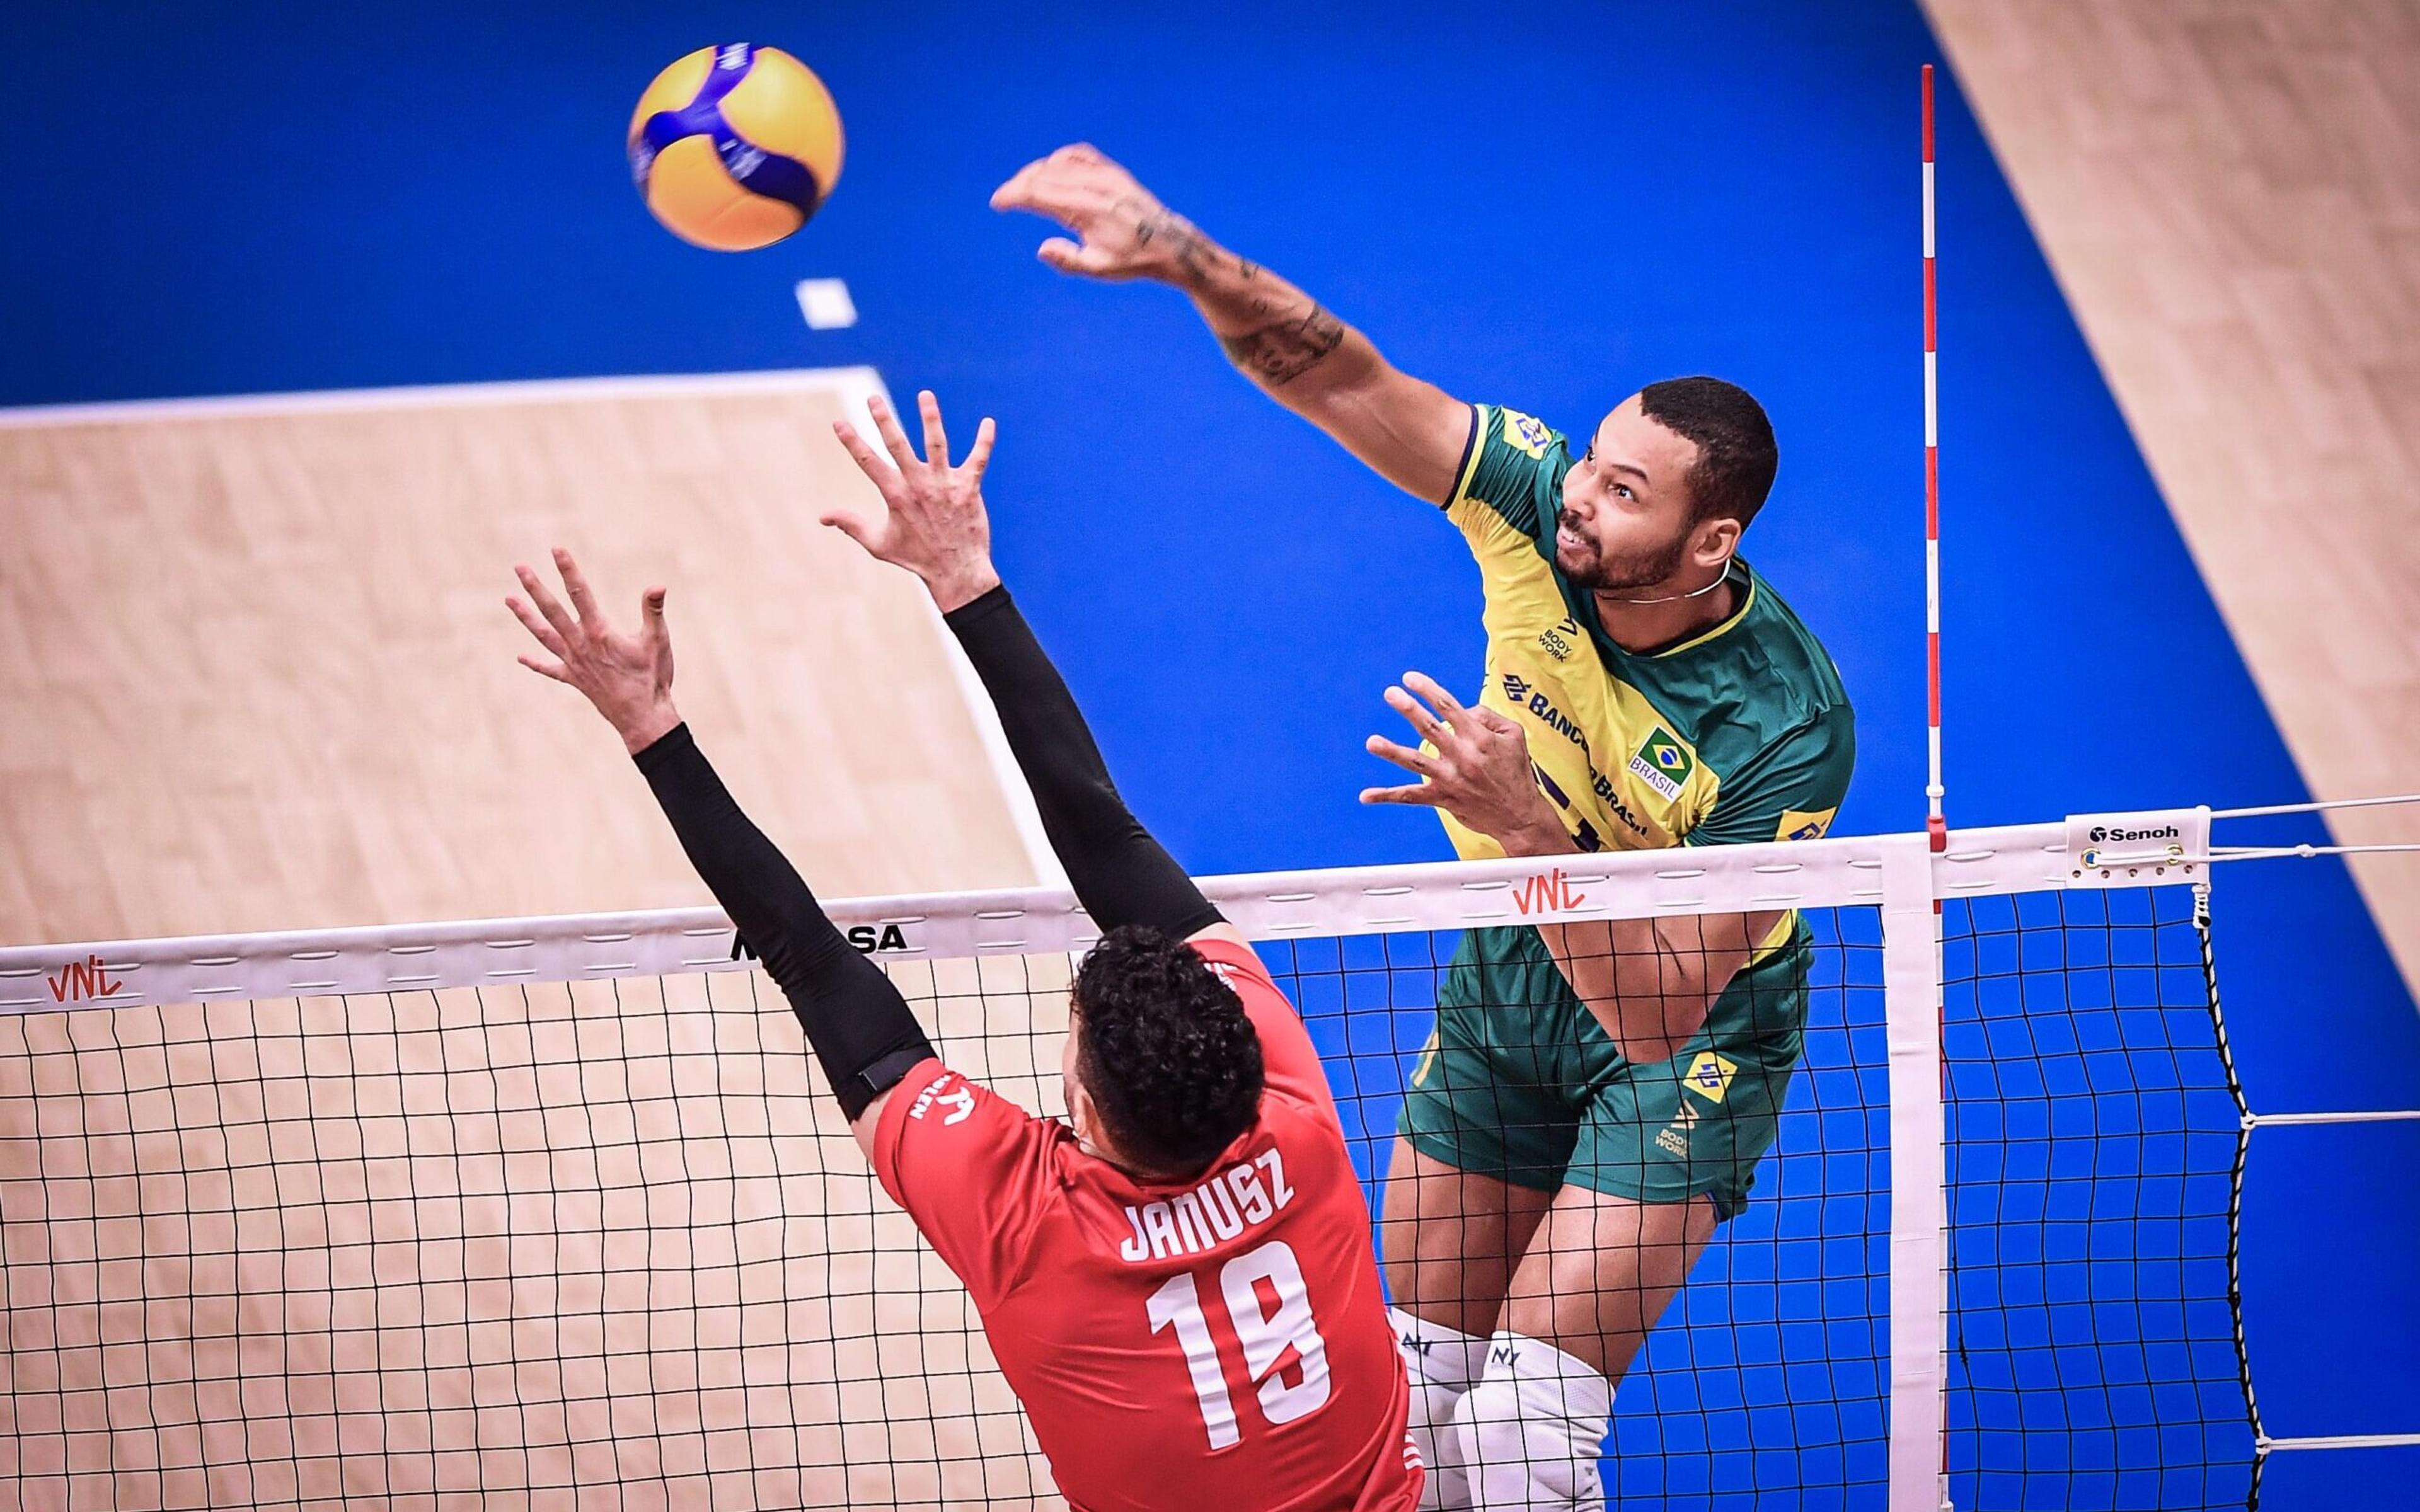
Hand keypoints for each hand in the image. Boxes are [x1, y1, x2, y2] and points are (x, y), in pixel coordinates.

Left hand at [507, 548, 679, 754]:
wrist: (643, 718)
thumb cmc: (652, 678)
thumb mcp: (658, 641)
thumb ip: (653, 611)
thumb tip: (657, 586)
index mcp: (599, 632)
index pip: (580, 593)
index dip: (568, 570)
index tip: (556, 550)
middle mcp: (581, 645)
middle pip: (552, 611)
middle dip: (535, 588)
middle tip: (520, 568)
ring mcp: (574, 663)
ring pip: (544, 635)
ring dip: (526, 617)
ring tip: (508, 599)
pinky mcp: (575, 680)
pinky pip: (551, 669)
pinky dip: (536, 663)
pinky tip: (521, 657)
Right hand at [828, 390, 1002, 611]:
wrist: (956, 571)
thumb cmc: (917, 557)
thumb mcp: (878, 543)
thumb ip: (851, 525)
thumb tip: (822, 516)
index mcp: (895, 495)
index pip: (868, 462)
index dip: (851, 441)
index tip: (838, 423)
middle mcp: (918, 485)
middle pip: (898, 445)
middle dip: (883, 420)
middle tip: (872, 399)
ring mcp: (944, 485)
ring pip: (936, 444)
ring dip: (930, 418)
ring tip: (925, 395)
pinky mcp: (968, 488)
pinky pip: (978, 459)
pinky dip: (984, 441)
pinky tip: (989, 422)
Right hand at [991, 143, 1221, 284]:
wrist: (1168, 245)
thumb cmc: (1132, 260)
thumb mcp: (1100, 269)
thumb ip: (1069, 260)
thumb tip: (1042, 249)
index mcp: (1087, 210)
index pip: (1039, 194)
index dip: (1013, 195)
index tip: (997, 203)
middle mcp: (1095, 187)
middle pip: (1044, 175)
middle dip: (1019, 185)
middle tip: (1004, 198)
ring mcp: (1105, 175)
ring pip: (1060, 163)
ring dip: (1036, 172)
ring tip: (1022, 186)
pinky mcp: (1114, 172)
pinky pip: (1081, 155)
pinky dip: (1061, 159)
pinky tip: (1051, 168)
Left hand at [1361, 672, 1570, 853]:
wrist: (1519, 815)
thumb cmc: (1516, 771)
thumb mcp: (1514, 735)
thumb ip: (1488, 716)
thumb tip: (1463, 709)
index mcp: (1479, 737)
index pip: (1449, 706)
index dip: (1428, 689)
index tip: (1409, 678)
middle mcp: (1463, 756)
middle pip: (1430, 728)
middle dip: (1409, 708)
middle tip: (1390, 693)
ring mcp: (1451, 779)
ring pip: (1416, 762)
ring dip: (1392, 751)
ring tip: (1371, 742)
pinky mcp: (1443, 799)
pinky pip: (1411, 797)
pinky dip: (1387, 796)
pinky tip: (1365, 796)